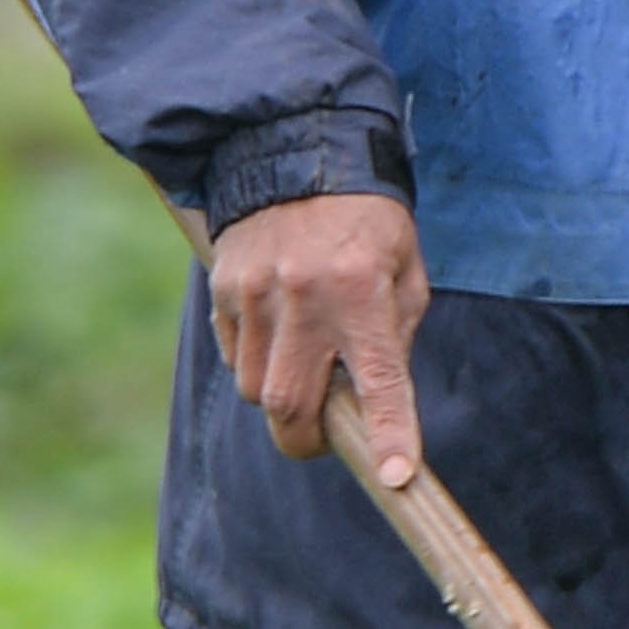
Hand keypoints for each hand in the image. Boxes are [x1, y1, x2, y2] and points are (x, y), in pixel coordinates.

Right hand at [208, 192, 429, 485]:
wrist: (299, 153)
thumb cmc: (367, 220)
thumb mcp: (405, 269)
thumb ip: (396, 334)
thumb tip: (374, 402)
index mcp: (363, 291)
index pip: (379, 378)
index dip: (390, 431)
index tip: (396, 475)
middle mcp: (305, 296)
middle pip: (288, 404)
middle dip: (305, 440)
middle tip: (323, 437)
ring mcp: (256, 293)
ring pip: (253, 387)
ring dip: (279, 396)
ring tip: (304, 362)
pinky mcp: (223, 288)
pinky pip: (233, 354)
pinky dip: (255, 361)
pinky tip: (277, 331)